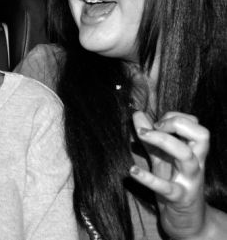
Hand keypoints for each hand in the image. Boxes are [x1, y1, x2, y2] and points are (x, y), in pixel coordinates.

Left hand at [131, 111, 210, 238]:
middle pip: (201, 135)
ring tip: (142, 134)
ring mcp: (189, 180)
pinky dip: (148, 178)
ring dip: (164, 141)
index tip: (157, 123)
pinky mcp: (180, 198)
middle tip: (154, 127)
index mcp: (193, 152)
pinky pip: (166, 187)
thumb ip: (149, 138)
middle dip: (177, 123)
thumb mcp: (161, 158)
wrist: (187, 222)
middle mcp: (196, 163)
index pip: (195, 125)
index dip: (175, 117)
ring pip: (187, 155)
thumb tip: (137, 113)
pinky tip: (132, 170)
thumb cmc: (174, 184)